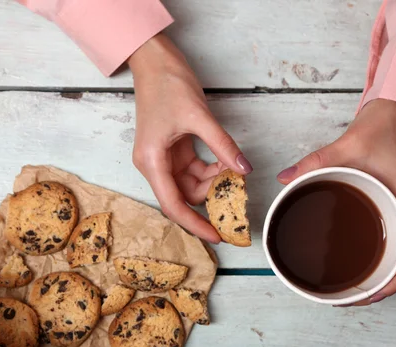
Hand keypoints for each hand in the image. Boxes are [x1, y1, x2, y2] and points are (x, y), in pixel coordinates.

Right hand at [128, 34, 252, 243]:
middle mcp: (154, 164)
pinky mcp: (173, 150)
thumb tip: (244, 170)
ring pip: (191, 184)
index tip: (217, 236)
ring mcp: (163, 158)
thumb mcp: (199, 116)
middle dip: (211, 197)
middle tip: (238, 194)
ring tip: (234, 171)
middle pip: (183, 196)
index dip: (195, 224)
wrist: (155, 62)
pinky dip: (211, 169)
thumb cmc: (167, 84)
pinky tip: (226, 161)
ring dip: (213, 182)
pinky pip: (193, 170)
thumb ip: (222, 145)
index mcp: (151, 161)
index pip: (173, 205)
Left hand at [277, 99, 395, 304]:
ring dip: (380, 268)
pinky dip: (378, 247)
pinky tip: (356, 250)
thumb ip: (314, 162)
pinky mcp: (394, 199)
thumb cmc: (385, 128)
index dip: (395, 280)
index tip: (372, 294)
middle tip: (351, 295)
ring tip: (351, 282)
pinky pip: (393, 231)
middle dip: (382, 282)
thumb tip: (284, 179)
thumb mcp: (347, 146)